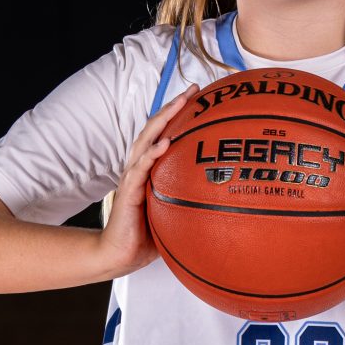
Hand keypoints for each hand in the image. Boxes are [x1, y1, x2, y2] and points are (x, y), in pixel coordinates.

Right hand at [94, 87, 195, 277]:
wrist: (119, 254)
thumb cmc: (146, 236)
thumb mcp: (174, 213)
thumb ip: (192, 201)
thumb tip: (225, 200)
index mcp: (150, 169)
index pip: (164, 134)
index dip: (179, 115)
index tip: (200, 99)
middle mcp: (140, 167)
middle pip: (155, 128)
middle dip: (173, 107)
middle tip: (192, 91)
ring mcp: (132, 177)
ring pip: (146, 140)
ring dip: (162, 120)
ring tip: (178, 105)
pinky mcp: (128, 191)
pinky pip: (140, 169)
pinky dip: (151, 154)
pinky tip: (164, 143)